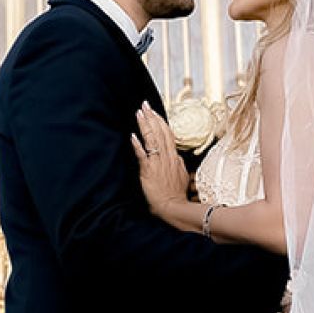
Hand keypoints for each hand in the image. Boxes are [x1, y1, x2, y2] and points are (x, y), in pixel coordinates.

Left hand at [132, 103, 192, 219]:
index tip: (154, 112)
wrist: (173, 207)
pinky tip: (132, 136)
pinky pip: (143, 155)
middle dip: (152, 117)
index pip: (168, 134)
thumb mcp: (181, 176)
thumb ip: (178, 164)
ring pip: (152, 139)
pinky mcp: (149, 171)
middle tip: (145, 104)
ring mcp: (158, 163)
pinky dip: (137, 145)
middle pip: (160, 132)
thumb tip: (177, 158)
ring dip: (145, 125)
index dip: (160, 122)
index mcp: (174, 157)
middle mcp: (167, 157)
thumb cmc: (175, 195)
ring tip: (139, 113)